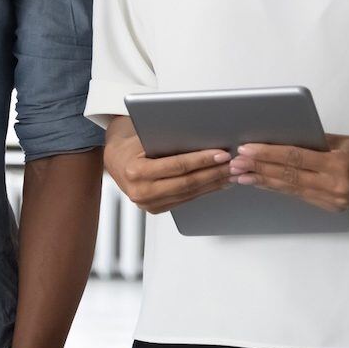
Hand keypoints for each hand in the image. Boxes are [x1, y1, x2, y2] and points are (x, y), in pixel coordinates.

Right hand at [103, 117, 231, 213]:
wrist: (115, 161)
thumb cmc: (130, 146)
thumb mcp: (144, 138)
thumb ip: (167, 141)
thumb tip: (202, 138)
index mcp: (136, 171)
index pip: (177, 166)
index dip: (201, 160)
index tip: (221, 153)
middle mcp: (141, 191)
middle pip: (187, 183)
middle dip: (213, 173)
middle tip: (233, 164)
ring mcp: (148, 204)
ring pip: (189, 193)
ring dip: (213, 183)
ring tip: (230, 173)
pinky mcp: (156, 209)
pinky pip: (185, 200)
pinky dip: (204, 190)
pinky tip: (217, 183)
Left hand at [229, 134, 348, 211]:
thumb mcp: (340, 140)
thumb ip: (310, 141)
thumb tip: (276, 138)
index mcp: (340, 165)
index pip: (295, 158)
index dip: (268, 154)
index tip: (246, 149)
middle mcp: (337, 186)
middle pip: (289, 176)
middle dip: (258, 169)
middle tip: (234, 164)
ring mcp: (335, 200)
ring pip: (291, 189)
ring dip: (263, 181)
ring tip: (240, 176)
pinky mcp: (332, 207)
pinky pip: (300, 195)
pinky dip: (279, 188)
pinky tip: (261, 183)